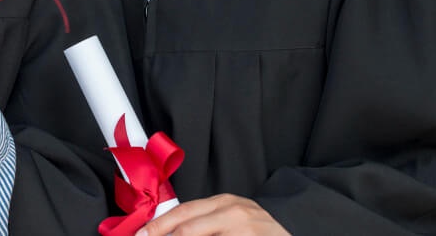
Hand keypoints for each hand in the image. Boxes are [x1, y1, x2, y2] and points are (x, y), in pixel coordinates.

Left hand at [136, 194, 288, 235]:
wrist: (295, 229)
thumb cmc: (257, 227)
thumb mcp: (229, 215)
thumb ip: (202, 220)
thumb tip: (165, 231)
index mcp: (223, 203)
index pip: (183, 213)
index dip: (158, 226)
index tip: (141, 235)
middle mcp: (234, 215)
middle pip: (188, 229)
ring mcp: (245, 233)